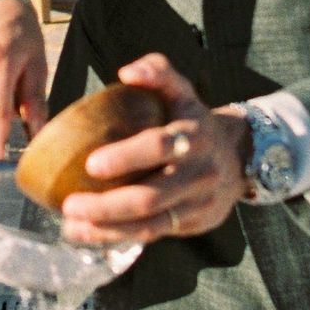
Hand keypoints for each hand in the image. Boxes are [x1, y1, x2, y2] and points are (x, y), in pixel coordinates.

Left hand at [60, 53, 250, 249]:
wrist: (239, 158)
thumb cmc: (195, 122)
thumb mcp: (183, 92)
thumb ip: (158, 73)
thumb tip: (127, 73)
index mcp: (194, 135)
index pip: (160, 146)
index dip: (126, 156)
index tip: (90, 164)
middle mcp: (198, 173)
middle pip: (150, 196)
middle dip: (107, 205)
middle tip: (69, 204)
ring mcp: (196, 203)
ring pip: (149, 224)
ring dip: (106, 228)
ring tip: (70, 224)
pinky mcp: (190, 223)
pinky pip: (151, 235)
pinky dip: (116, 236)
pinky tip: (85, 233)